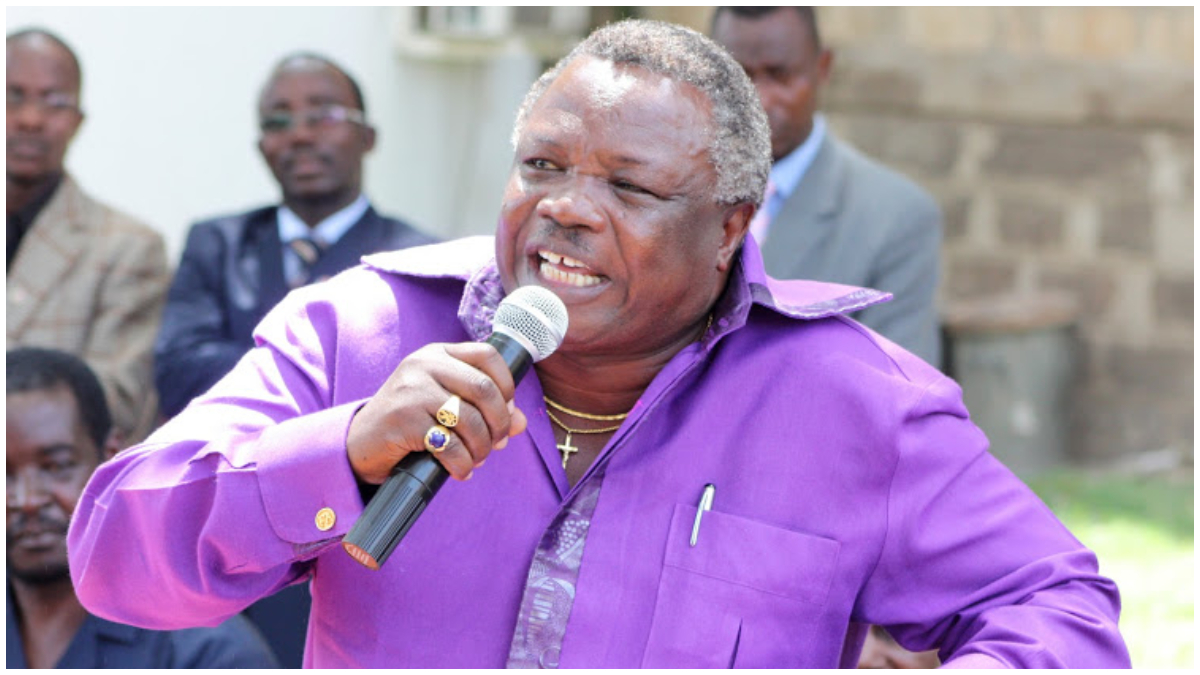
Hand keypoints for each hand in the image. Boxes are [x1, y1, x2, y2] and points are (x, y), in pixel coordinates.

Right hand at [346, 342, 527, 483]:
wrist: (360, 442)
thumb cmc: (409, 421)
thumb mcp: (445, 405)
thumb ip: (483, 408)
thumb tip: (520, 422)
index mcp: (438, 354)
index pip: (487, 355)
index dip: (507, 385)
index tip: (507, 410)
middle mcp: (425, 365)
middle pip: (484, 389)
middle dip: (499, 422)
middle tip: (497, 443)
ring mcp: (412, 391)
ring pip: (470, 419)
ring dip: (481, 447)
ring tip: (477, 459)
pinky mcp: (403, 420)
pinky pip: (449, 444)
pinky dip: (462, 463)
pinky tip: (461, 470)